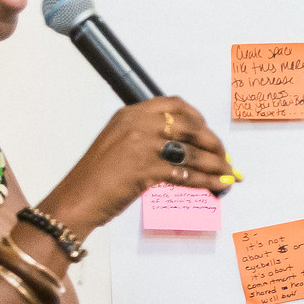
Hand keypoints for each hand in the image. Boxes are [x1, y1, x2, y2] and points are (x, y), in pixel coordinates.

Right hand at [40, 97, 233, 238]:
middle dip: (212, 142)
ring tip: (228, 174)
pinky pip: (186, 174)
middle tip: (224, 156)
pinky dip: (207, 181)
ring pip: (192, 152)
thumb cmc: (96, 178)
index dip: (197, 117)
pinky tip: (217, 186)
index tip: (207, 131)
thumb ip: (146, 139)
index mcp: (131, 113)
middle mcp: (138, 124)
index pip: (174, 105)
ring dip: (215, 165)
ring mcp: (142, 145)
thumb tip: (182, 150)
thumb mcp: (118, 145)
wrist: (75, 199)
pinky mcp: (146, 169)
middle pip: (190, 127)